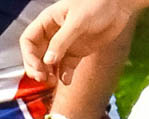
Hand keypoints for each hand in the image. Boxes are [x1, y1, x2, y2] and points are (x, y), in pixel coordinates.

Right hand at [20, 0, 143, 84]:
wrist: (120, 6)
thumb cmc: (98, 4)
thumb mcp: (77, 22)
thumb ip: (61, 42)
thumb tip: (47, 62)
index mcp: (48, 21)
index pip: (28, 40)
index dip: (28, 55)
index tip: (37, 67)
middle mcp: (53, 34)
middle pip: (35, 55)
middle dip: (36, 68)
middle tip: (43, 78)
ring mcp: (65, 44)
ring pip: (49, 64)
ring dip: (48, 74)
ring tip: (52, 81)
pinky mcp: (76, 52)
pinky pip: (65, 67)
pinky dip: (64, 75)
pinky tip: (66, 81)